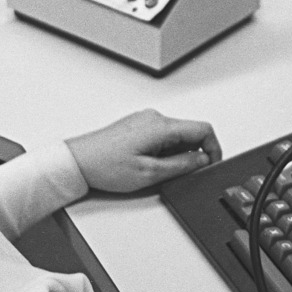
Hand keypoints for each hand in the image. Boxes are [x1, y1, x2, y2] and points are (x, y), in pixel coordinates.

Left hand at [66, 109, 221, 192]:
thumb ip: (182, 166)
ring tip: (155, 170)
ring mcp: (145, 120)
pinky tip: (146, 164)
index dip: (214, 149)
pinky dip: (163, 151)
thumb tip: (202, 160)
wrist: (77, 161)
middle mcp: (154, 118)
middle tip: (179, 174)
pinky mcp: (137, 126)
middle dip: (193, 154)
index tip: (211, 164)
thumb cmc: (105, 166)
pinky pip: (162, 136)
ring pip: (176, 136)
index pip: (203, 129)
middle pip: (191, 132)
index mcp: (161, 126)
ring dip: (176, 154)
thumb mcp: (150, 174)